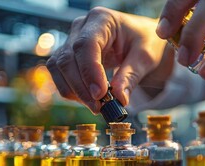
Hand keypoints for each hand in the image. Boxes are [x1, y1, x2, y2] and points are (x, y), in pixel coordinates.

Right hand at [47, 7, 171, 113]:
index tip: (100, 94)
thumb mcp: (145, 57)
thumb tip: (119, 98)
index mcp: (102, 19)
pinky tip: (89, 100)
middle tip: (99, 108)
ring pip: (59, 68)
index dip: (89, 71)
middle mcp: (81, 27)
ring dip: (74, 92)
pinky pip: (60, 76)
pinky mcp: (68, 57)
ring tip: (96, 106)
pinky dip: (72, 92)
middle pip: (68, 58)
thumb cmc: (145, 43)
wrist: (141, 42)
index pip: (86, 45)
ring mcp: (71, 41)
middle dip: (81, 87)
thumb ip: (131, 76)